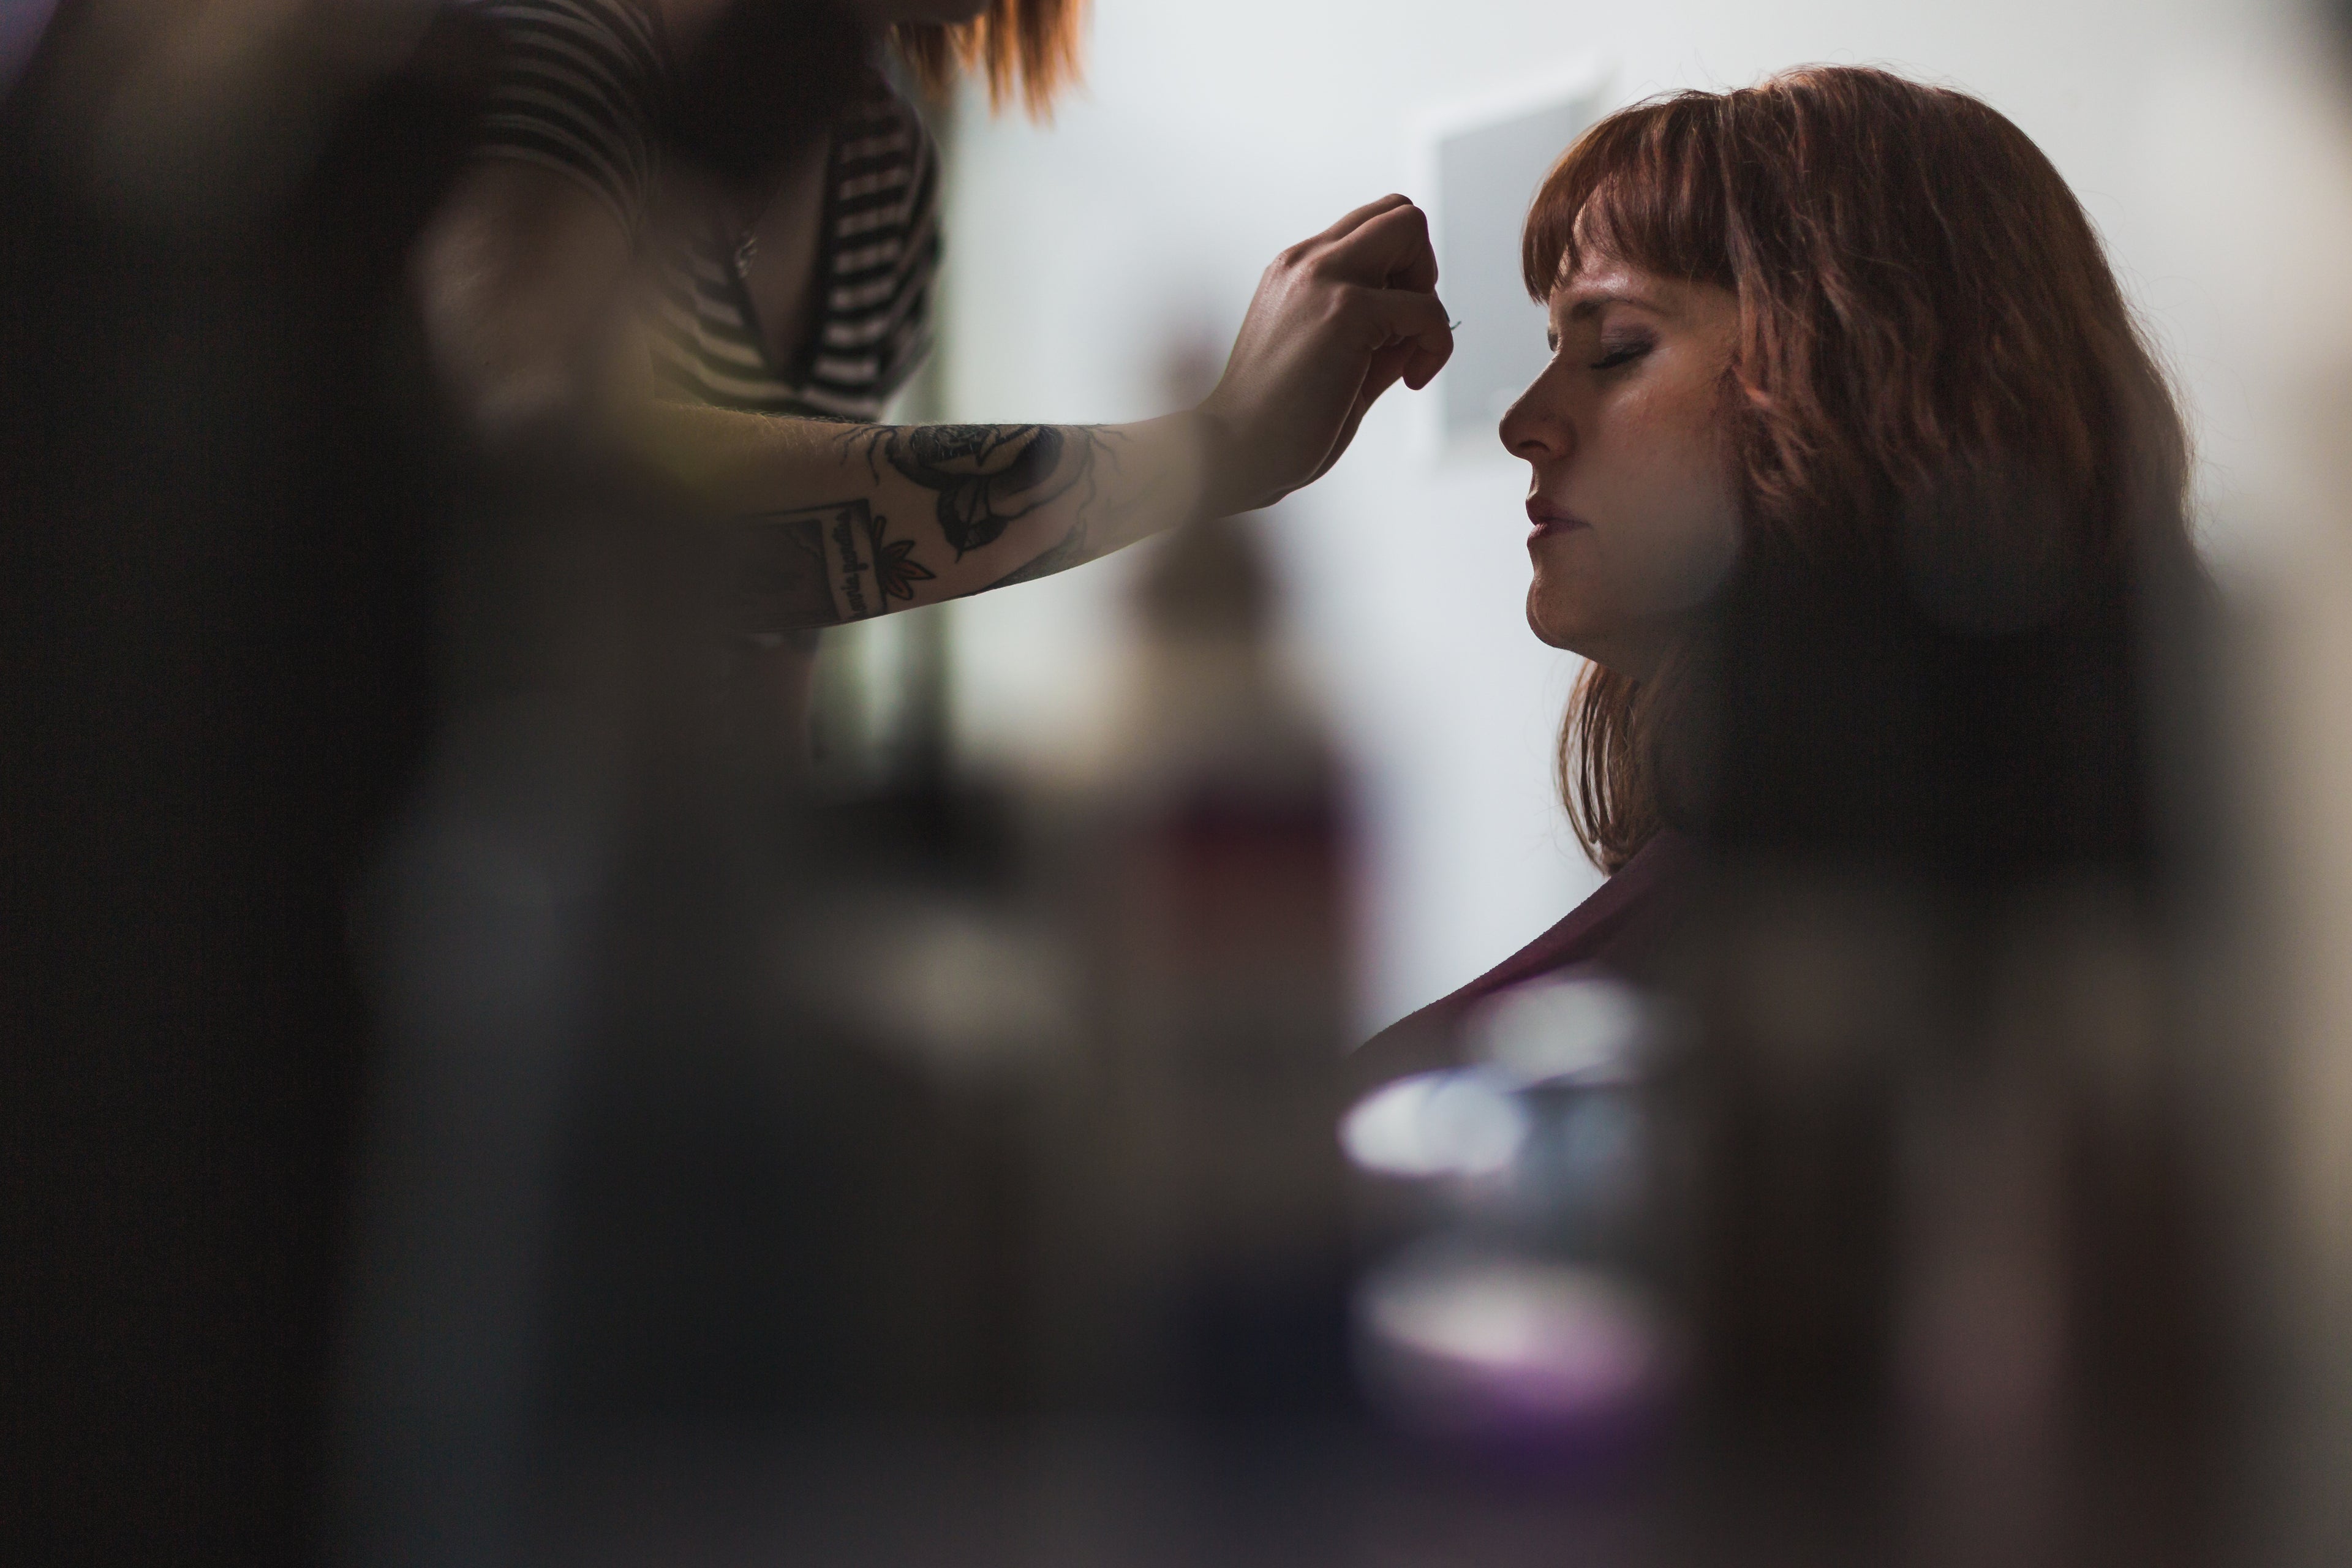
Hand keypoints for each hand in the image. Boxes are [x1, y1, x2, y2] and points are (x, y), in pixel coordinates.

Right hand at [1194, 195, 1452, 515]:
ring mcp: (1323, 278)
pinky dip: (1436, 343)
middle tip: (1406, 330)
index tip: (1392, 329)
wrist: (1231, 454)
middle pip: (1398, 210)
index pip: (1371, 227)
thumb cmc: (1275, 425)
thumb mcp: (1333, 363)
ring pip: (1411, 228)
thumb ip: (1375, 337)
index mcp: (1296, 271)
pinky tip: (1411, 380)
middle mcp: (1305, 261)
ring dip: (1427, 294)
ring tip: (1404, 355)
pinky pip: (1427, 306)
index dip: (1402, 270)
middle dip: (1423, 266)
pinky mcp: (1345, 310)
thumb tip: (1421, 329)